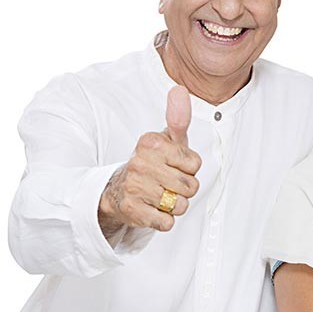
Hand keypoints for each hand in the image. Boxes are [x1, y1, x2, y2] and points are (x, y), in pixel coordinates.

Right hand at [98, 86, 201, 233]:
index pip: (195, 163)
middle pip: (191, 187)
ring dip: (175, 206)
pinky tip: (152, 209)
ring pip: (180, 206)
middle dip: (184, 189)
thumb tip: (179, 89)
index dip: (189, 168)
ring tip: (160, 196)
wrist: (116, 190)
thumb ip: (178, 118)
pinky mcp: (132, 211)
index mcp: (151, 143)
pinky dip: (164, 220)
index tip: (172, 165)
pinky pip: (167, 223)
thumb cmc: (151, 163)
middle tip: (166, 183)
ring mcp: (135, 187)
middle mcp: (141, 163)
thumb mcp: (165, 140)